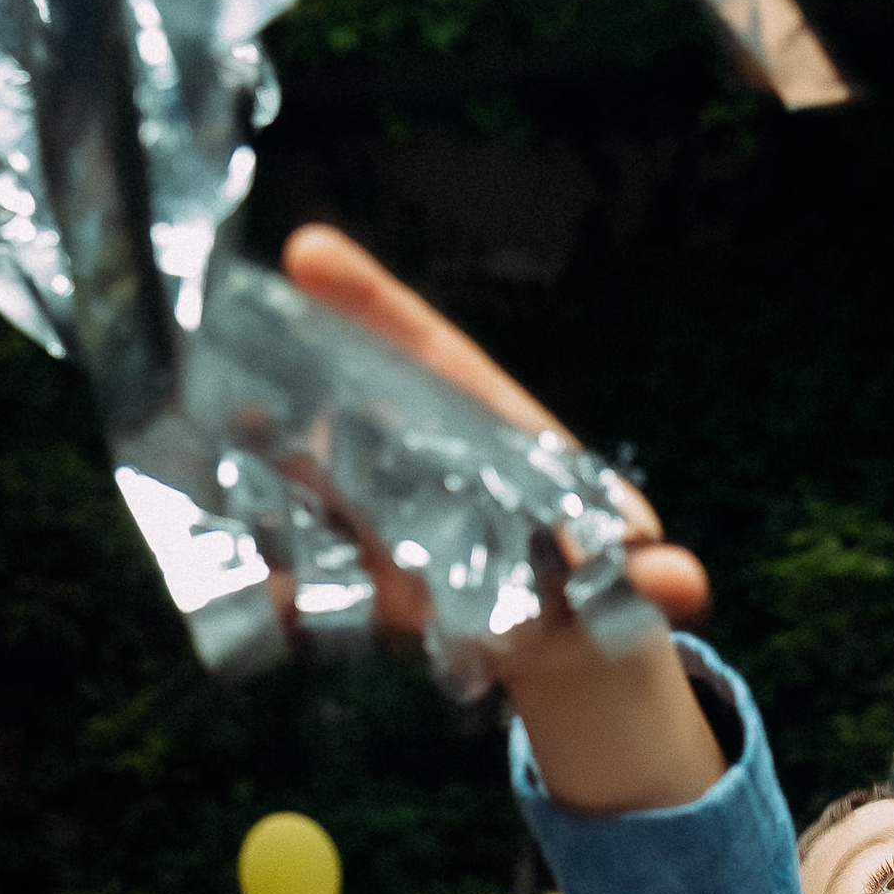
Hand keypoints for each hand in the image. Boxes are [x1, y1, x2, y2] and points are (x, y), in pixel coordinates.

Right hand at [280, 226, 723, 815]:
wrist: (566, 641)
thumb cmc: (597, 574)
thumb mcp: (628, 572)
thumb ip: (650, 575)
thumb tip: (687, 582)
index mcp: (478, 426)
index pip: (418, 349)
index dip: (365, 303)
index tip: (307, 252)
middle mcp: (413, 457)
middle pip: (339, 401)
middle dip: (283, 378)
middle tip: (224, 358)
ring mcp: (374, 519)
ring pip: (303, 479)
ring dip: (258, 475)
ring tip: (207, 467)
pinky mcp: (353, 589)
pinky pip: (303, 580)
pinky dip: (275, 595)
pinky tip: (256, 604)